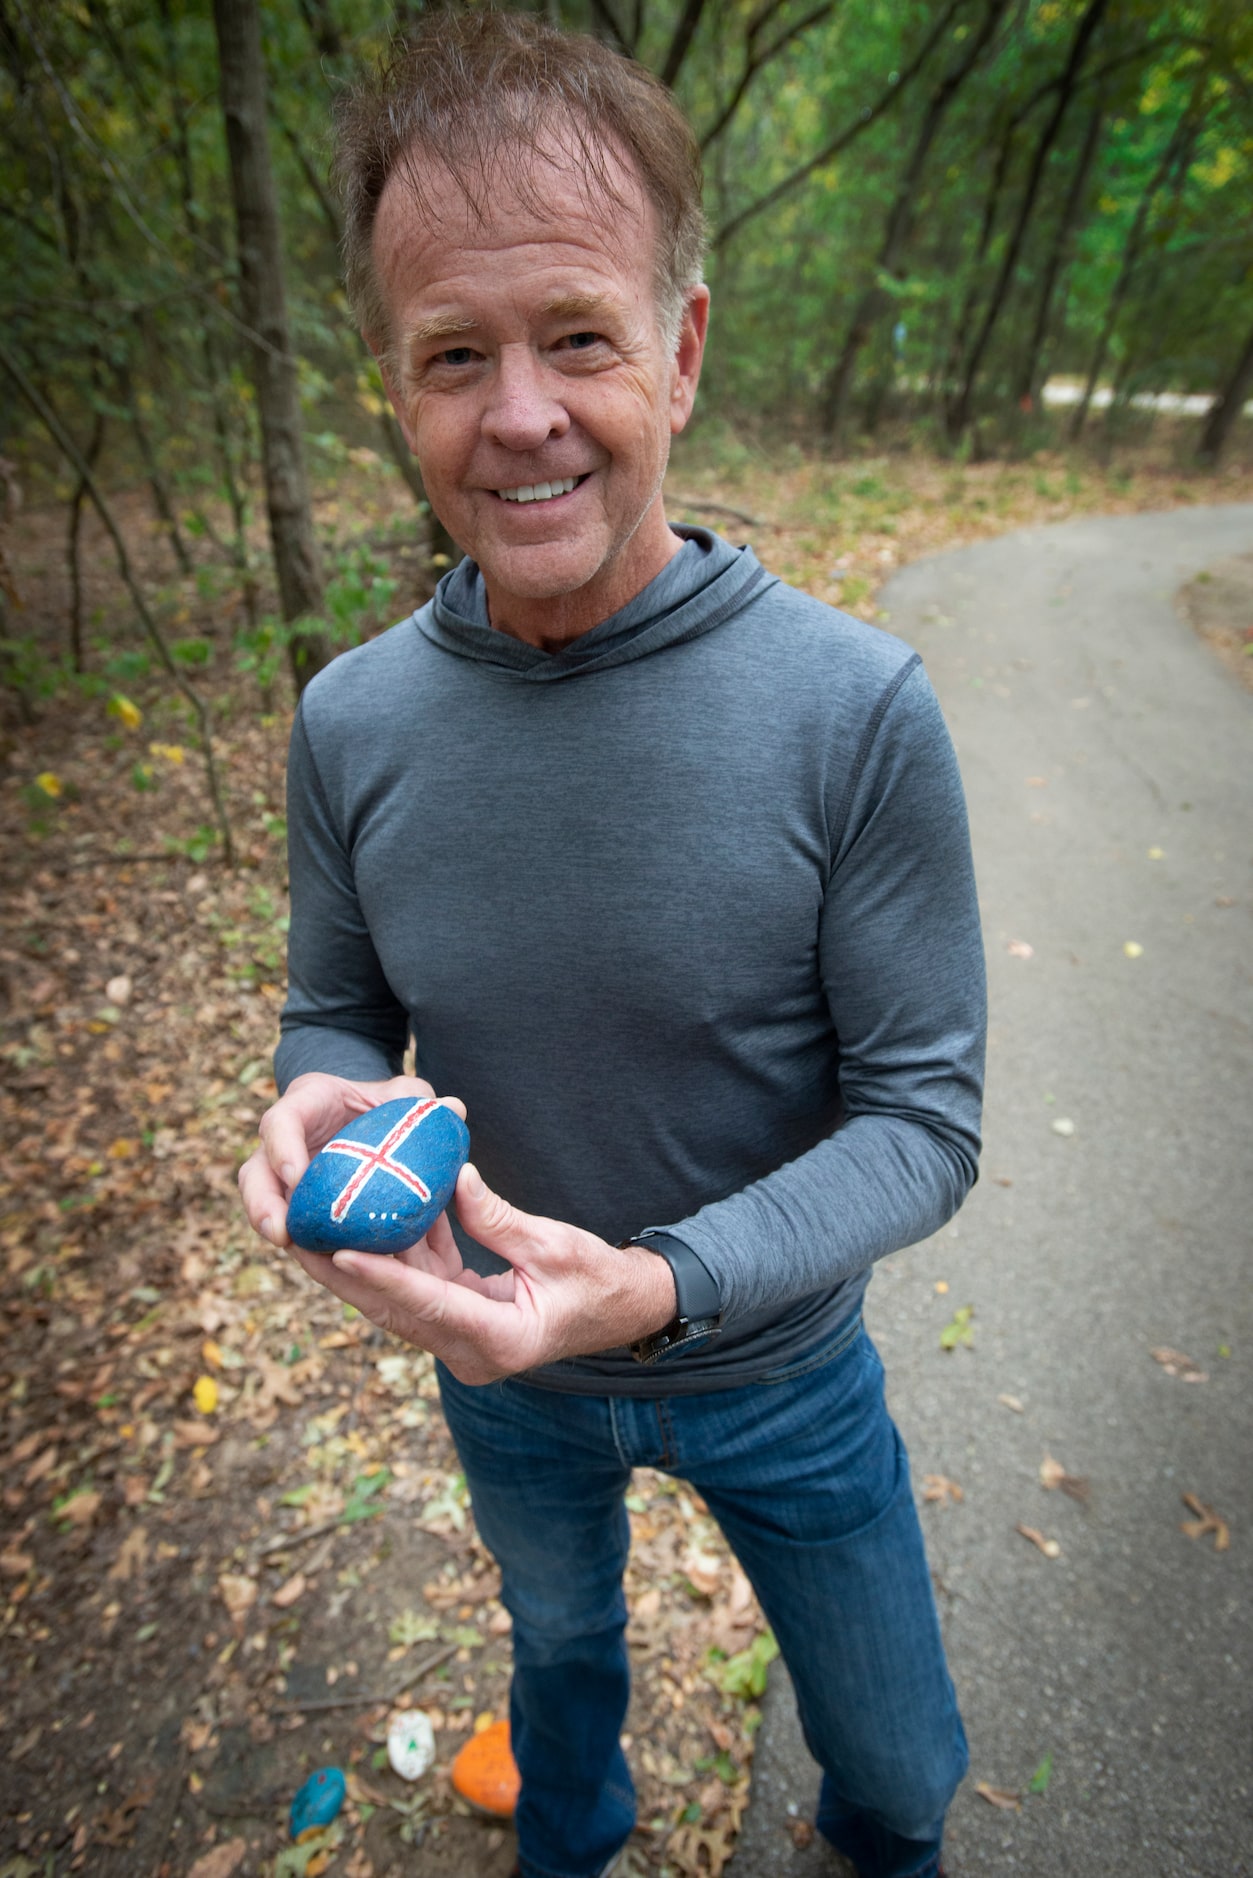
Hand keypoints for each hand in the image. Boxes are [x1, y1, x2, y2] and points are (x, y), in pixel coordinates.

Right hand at [238, 1071, 465, 1249]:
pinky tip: (321, 1263)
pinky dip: (304, 1242)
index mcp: (307, 1103)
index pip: (281, 1120)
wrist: (377, 1118)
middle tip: (281, 1233)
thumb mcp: (407, 1095)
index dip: (282, 1148)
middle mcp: (285, 1139)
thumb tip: (453, 1109)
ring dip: (272, 1228)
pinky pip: (292, 1224)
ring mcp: (284, 1173)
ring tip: (292, 1253)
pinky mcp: (298, 1203)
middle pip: (255, 1171)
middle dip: (261, 1203)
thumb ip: (424, 1102)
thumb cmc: (389, 1102)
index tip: (297, 1177)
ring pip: (263, 1202)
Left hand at [289, 1163, 678, 1384]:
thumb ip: (497, 1217)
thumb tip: (452, 1177)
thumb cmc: (598, 1280)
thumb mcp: (553, 1245)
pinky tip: (365, 1223)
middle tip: (300, 1236)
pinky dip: (394, 1259)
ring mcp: (462, 1345)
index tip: (338, 1249)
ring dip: (360, 1266)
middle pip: (395, 1310)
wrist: (623, 1311)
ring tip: (314, 1229)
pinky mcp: (459, 1326)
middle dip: (346, 1273)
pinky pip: (417, 1291)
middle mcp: (471, 1353)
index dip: (380, 1275)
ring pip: (397, 1302)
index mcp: (500, 1339)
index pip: (427, 1302)